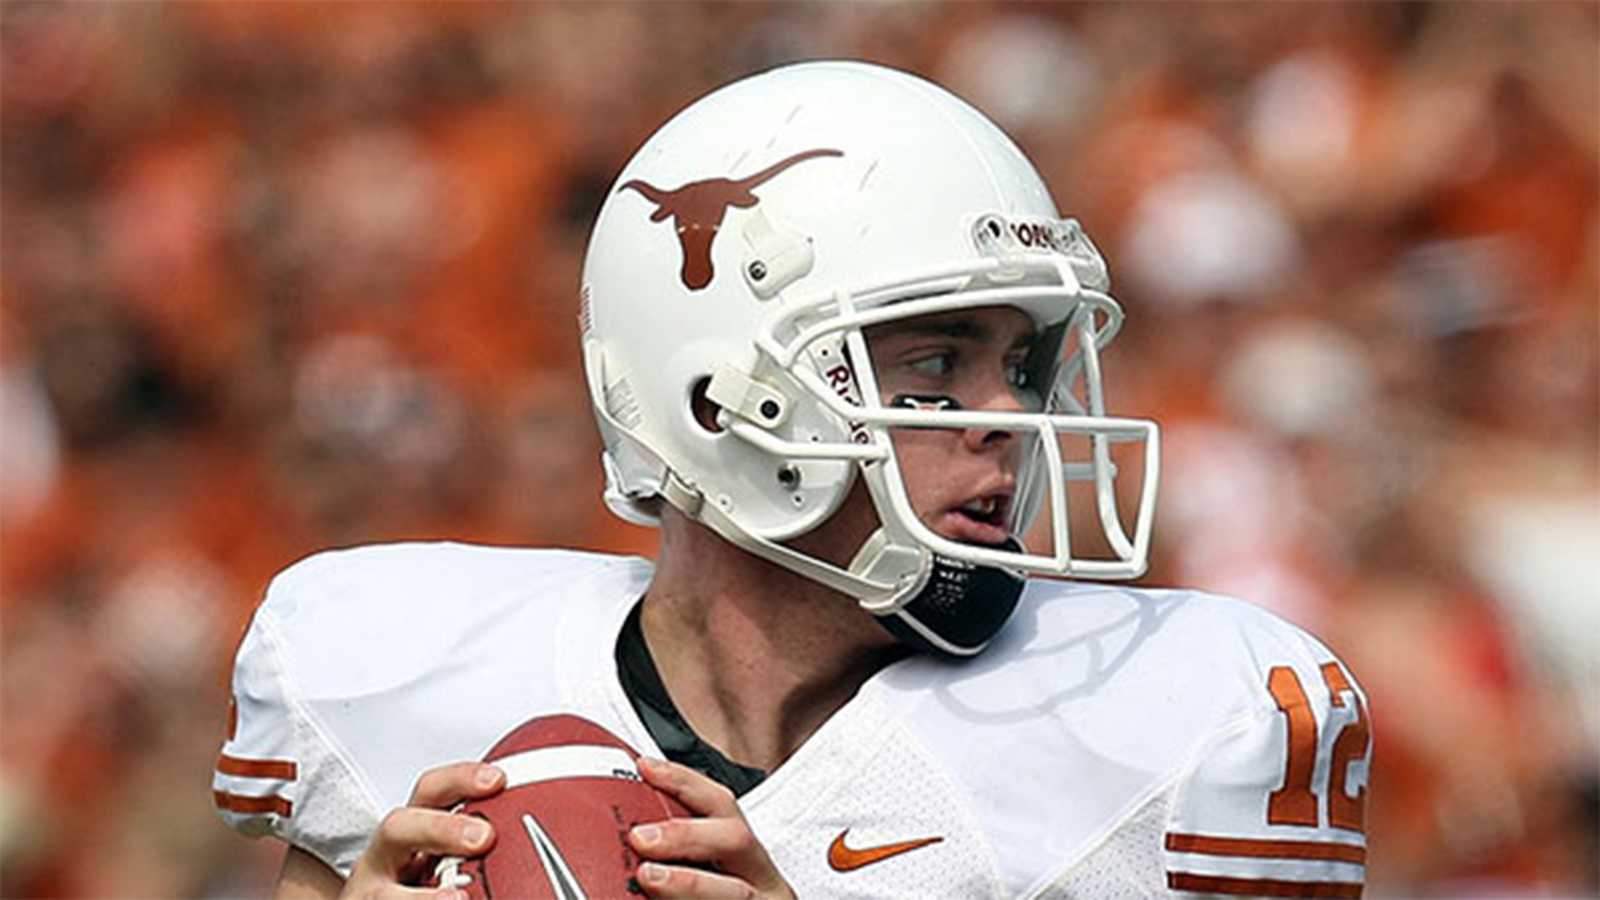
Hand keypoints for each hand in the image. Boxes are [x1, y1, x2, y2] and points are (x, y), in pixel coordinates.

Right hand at [339, 762, 505, 899]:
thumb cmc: (422, 889)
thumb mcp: (453, 862)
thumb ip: (492, 846)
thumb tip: (569, 840)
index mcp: (412, 834)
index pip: (430, 792)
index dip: (460, 780)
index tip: (499, 779)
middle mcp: (385, 860)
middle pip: (399, 827)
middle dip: (440, 827)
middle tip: (483, 837)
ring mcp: (372, 894)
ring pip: (385, 890)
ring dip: (422, 896)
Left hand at [627, 758, 795, 898]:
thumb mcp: (714, 883)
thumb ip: (680, 863)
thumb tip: (625, 849)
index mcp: (747, 862)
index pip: (722, 807)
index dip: (684, 782)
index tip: (644, 768)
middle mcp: (763, 885)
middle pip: (736, 840)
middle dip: (687, 833)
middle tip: (640, 838)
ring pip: (736, 894)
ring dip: (691, 884)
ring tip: (649, 881)